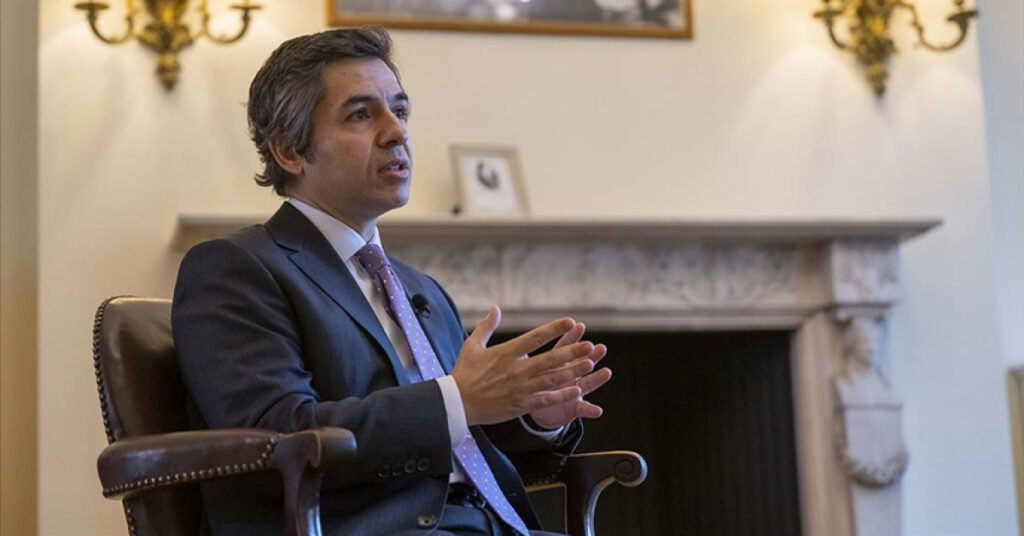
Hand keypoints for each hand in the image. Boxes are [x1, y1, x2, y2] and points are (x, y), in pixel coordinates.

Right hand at [452, 306, 596, 425]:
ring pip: (552, 379)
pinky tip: (577, 390)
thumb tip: (496, 309)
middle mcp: (516, 369)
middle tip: (590, 345)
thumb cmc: (464, 373)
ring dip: (572, 371)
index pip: (535, 337)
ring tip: (589, 364)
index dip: (554, 329)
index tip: (571, 321)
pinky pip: (546, 400)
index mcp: (506, 353)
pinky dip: (561, 395)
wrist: (457, 403)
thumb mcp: (472, 346)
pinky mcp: (521, 405)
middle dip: (572, 352)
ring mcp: (520, 388)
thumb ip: (486, 327)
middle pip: (550, 359)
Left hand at [527, 322, 610, 429]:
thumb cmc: (529, 385)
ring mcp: (571, 391)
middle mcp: (566, 375)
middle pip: (578, 363)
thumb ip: (519, 345)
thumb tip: (499, 315)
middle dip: (589, 355)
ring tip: (606, 373)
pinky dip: (589, 410)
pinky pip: (581, 409)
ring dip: (595, 379)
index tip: (579, 326)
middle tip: (600, 348)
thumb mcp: (525, 366)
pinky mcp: (572, 408)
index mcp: (553, 364)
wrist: (538, 410)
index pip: (562, 348)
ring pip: (585, 384)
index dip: (570, 337)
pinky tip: (597, 410)